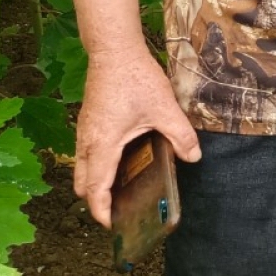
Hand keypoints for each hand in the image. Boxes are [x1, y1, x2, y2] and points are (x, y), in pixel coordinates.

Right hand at [72, 47, 202, 228]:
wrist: (113, 50)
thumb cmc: (135, 79)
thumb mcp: (164, 109)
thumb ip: (181, 135)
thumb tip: (194, 157)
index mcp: (103, 145)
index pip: (95, 189)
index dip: (101, 210)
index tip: (112, 225)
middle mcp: (87, 142)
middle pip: (82, 183)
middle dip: (96, 200)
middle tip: (118, 209)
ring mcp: (84, 131)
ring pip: (81, 168)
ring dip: (95, 182)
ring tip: (120, 189)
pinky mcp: (88, 121)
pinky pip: (85, 153)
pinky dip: (96, 165)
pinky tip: (120, 160)